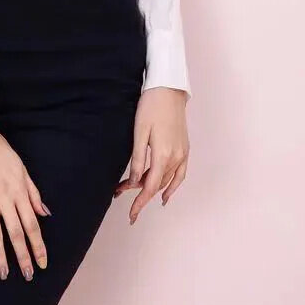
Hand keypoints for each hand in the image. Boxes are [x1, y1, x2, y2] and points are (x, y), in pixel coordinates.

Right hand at [0, 125, 49, 280]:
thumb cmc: (1, 152)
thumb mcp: (22, 169)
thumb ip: (33, 193)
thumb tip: (46, 214)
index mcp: (19, 191)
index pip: (32, 225)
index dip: (38, 245)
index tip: (42, 263)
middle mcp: (4, 198)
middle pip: (15, 233)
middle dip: (23, 257)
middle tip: (27, 275)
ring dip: (0, 255)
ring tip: (4, 274)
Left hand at [114, 87, 189, 223]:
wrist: (168, 89)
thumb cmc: (151, 107)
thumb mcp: (139, 132)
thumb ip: (137, 159)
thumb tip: (134, 182)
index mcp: (163, 155)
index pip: (149, 187)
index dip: (139, 203)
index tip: (131, 215)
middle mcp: (176, 158)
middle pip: (156, 184)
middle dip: (139, 193)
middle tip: (119, 191)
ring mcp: (183, 154)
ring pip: (167, 180)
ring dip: (152, 188)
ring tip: (134, 192)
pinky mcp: (185, 149)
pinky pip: (180, 174)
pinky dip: (173, 186)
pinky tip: (166, 194)